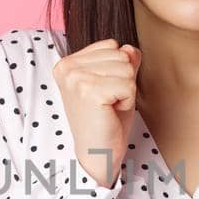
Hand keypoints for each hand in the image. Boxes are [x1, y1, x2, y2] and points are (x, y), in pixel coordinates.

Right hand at [52, 38, 140, 187]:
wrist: (97, 153)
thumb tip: (131, 48)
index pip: (112, 46)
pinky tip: (111, 113)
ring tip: (109, 108)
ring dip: (126, 91)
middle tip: (108, 103)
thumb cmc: (106, 119)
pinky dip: (128, 102)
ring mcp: (76, 78)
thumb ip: (123, 61)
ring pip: (126, 68)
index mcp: (67, 62)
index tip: (103, 93)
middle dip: (123, 81)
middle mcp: (67, 67)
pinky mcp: (89, 91)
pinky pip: (129, 84)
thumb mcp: (116, 82)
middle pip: (120, 55)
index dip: (117, 72)